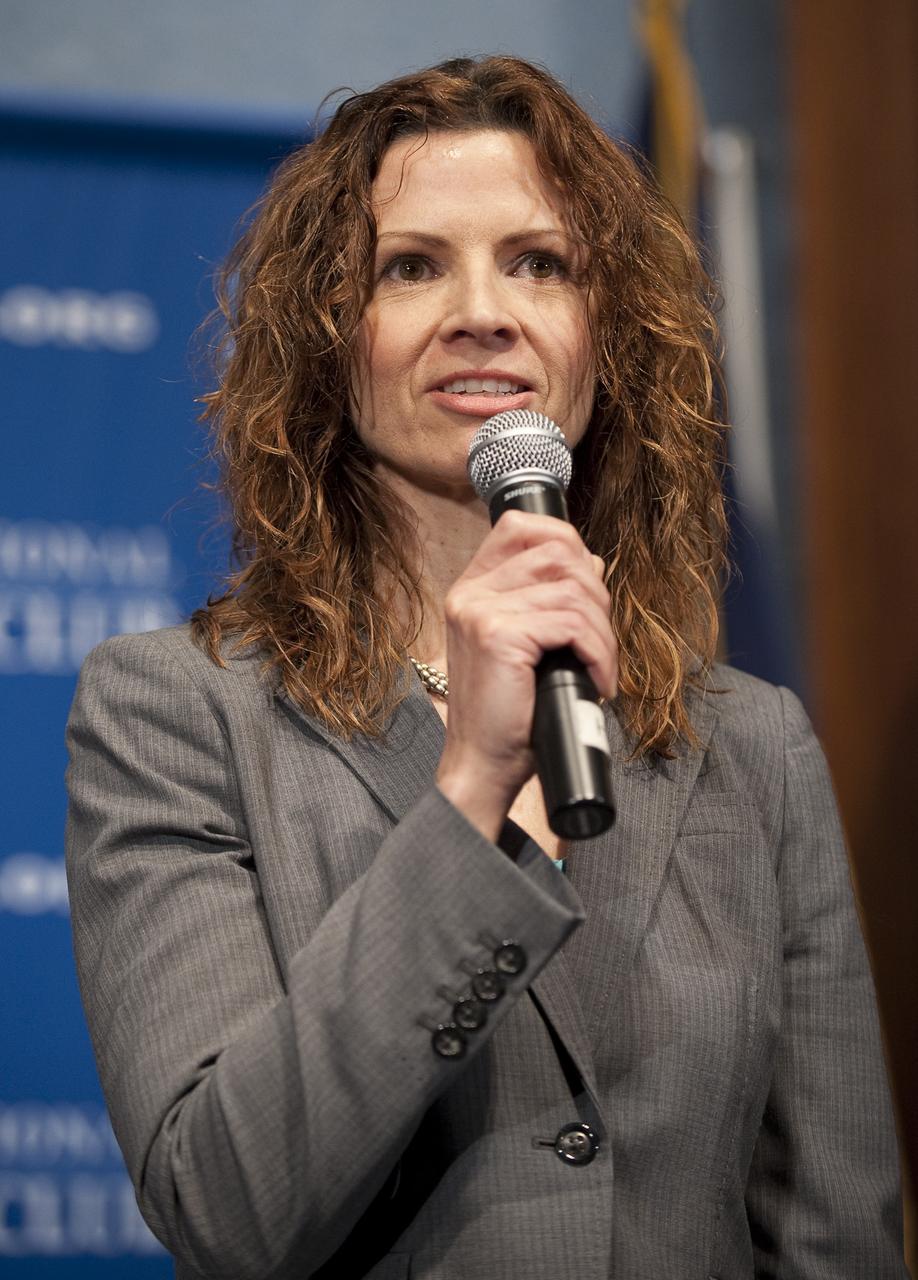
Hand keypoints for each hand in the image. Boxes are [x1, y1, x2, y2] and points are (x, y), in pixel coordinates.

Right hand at [435, 509, 617, 841]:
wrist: (482, 764)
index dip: (565, 540)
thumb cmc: (509, 712)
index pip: (520, 527)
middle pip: (558, 554)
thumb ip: (548, 601)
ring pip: (572, 591)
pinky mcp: (498, 635)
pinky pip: (572, 624)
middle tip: (600, 642)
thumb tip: (591, 563)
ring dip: (603, 632)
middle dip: (596, 595)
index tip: (588, 580)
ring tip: (601, 667)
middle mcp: (470, 593)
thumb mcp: (527, 645)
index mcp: (471, 589)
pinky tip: (597, 679)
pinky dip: (598, 652)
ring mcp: (480, 611)